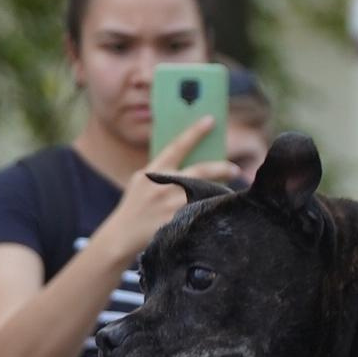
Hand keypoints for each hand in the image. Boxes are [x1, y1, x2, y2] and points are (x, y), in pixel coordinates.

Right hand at [95, 120, 238, 265]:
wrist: (122, 236)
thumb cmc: (136, 205)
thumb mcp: (141, 181)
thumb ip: (162, 168)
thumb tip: (191, 155)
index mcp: (153, 172)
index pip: (177, 146)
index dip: (195, 132)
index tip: (211, 120)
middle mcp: (164, 186)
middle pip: (200, 171)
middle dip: (221, 168)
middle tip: (234, 169)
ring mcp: (172, 206)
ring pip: (205, 193)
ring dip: (219, 193)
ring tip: (228, 194)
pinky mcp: (179, 223)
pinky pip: (202, 212)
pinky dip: (212, 209)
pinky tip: (220, 212)